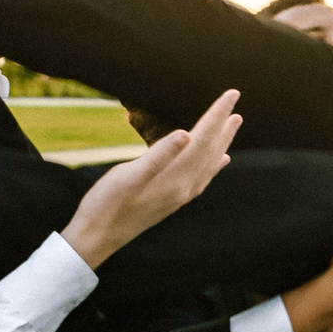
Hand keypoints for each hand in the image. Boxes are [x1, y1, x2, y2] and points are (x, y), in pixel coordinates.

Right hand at [61, 90, 241, 268]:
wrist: (97, 237)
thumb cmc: (107, 205)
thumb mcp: (127, 176)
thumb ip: (158, 156)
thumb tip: (186, 134)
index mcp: (175, 178)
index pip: (202, 139)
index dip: (216, 115)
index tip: (231, 94)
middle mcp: (184, 187)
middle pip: (211, 150)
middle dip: (223, 125)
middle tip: (235, 102)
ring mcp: (180, 195)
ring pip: (209, 163)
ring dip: (221, 142)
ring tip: (232, 124)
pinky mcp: (173, 200)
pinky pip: (202, 178)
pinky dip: (213, 165)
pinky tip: (219, 161)